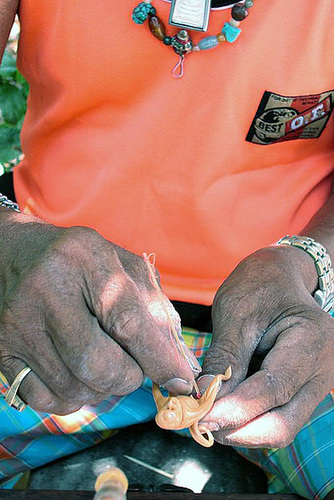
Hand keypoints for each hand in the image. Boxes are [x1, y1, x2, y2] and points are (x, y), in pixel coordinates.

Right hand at [0, 211, 199, 414]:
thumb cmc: (78, 261)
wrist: (13, 254)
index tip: (180, 381)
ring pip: (73, 387)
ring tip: (104, 365)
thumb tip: (178, 362)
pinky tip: (77, 375)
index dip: (158, 359)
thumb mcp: (121, 265)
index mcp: (84, 259)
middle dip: (128, 378)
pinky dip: (72, 398)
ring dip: (101, 389)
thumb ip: (153, 306)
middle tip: (132, 368)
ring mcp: (18, 323)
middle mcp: (46, 290)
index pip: (127, 322)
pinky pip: (44, 399)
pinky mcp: (2, 349)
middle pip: (98, 364)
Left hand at [198, 245, 333, 447]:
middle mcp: (323, 368)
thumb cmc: (259, 286)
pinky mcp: (302, 389)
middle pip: (284, 422)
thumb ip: (224, 358)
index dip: (235, 409)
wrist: (280, 277)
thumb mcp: (236, 314)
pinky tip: (223, 408)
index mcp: (311, 339)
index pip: (273, 388)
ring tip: (208, 416)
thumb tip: (203, 399)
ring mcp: (316, 382)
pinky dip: (249, 417)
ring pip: (281, 425)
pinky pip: (278, 414)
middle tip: (201, 423)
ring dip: (242, 428)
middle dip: (239, 429)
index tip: (201, 417)